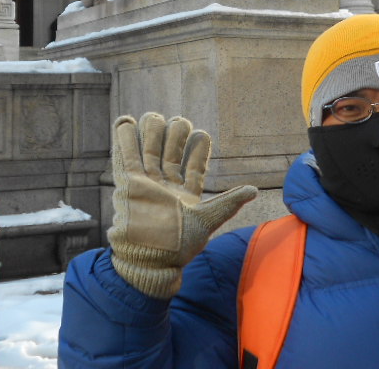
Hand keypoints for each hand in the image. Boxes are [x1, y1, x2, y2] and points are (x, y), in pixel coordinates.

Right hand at [107, 112, 257, 298]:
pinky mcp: (128, 186)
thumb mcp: (207, 220)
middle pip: (169, 152)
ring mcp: (147, 184)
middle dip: (174, 135)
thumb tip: (254, 190)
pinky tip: (125, 121)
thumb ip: (228, 202)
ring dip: (151, 133)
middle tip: (179, 122)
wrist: (150, 261)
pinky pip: (125, 159)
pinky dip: (124, 141)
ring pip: (149, 152)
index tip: (201, 134)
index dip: (198, 149)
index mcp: (186, 194)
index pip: (194, 165)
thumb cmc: (180, 246)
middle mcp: (166, 186)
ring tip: (154, 116)